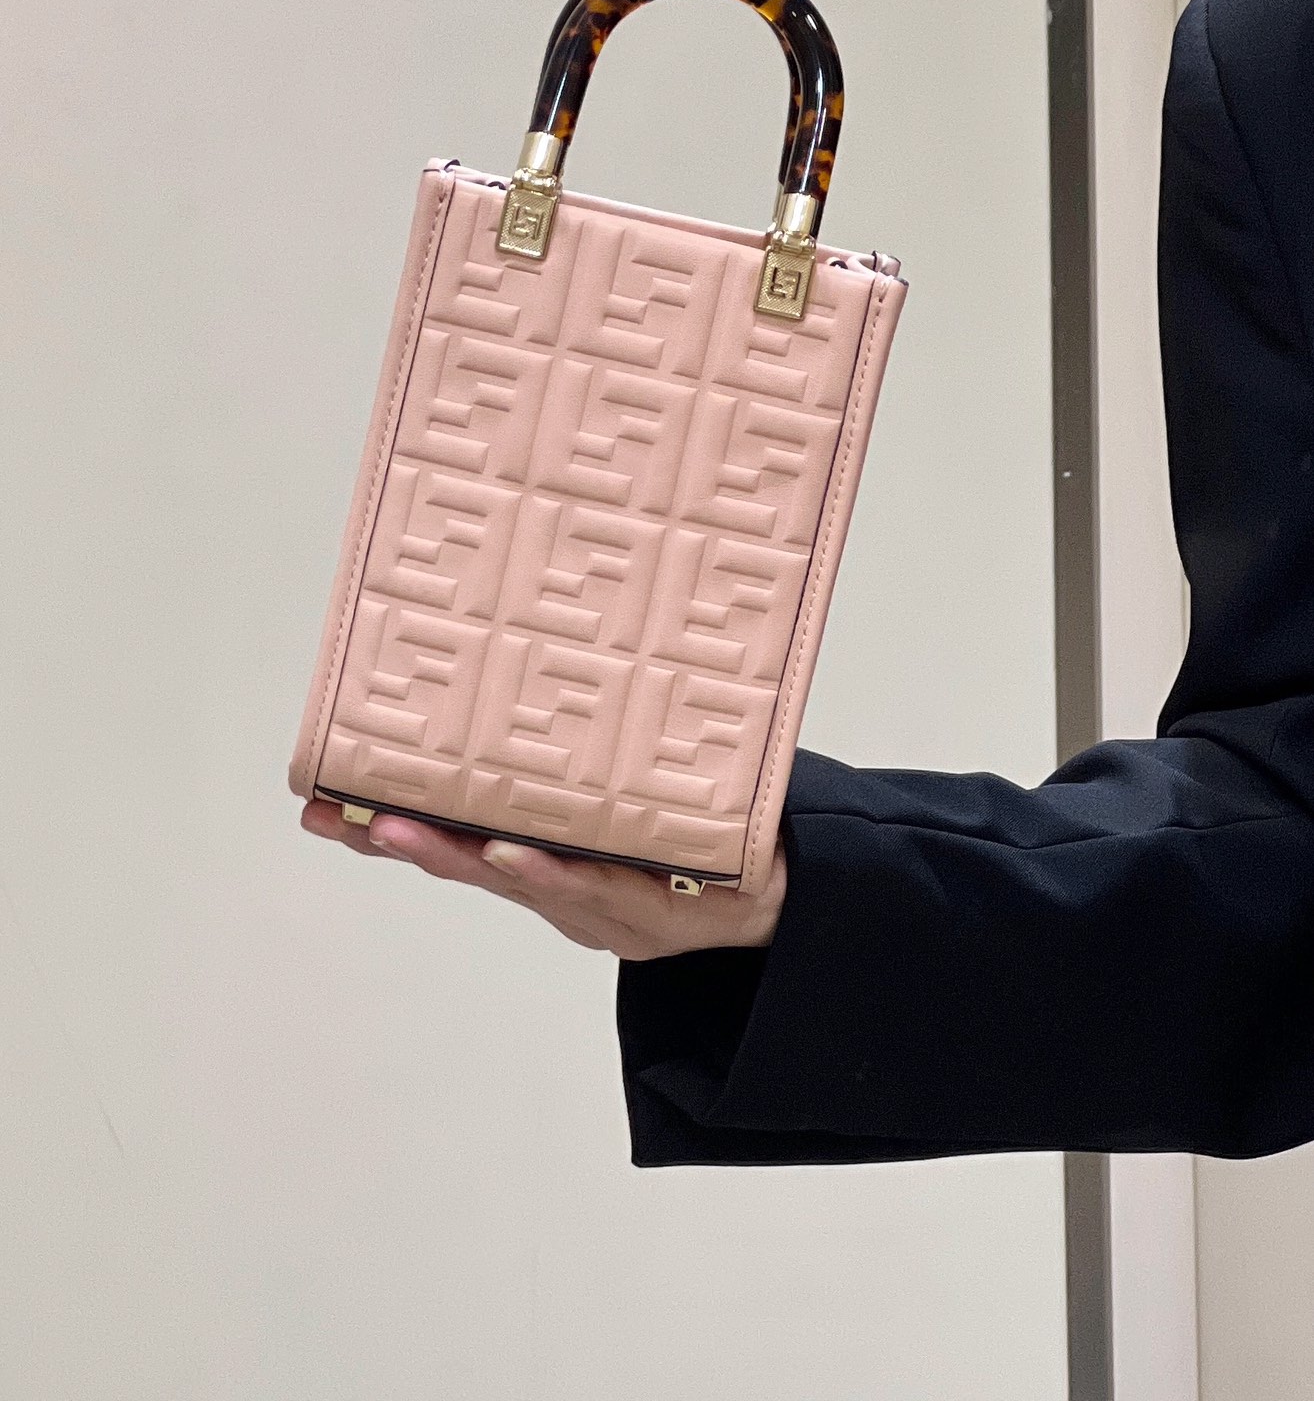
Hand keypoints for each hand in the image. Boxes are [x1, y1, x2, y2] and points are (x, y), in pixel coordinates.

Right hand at [299, 800, 786, 959]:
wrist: (791, 885)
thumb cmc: (696, 832)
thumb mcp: (627, 794)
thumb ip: (577, 753)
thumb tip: (528, 659)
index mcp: (550, 859)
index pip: (456, 840)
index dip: (384, 826)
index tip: (316, 802)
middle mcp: (568, 888)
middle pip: (472, 865)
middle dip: (405, 842)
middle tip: (342, 816)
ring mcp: (611, 903)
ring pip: (521, 880)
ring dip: (458, 855)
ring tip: (406, 830)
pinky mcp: (664, 906)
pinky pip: (601, 887)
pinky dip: (552, 874)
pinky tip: (513, 852)